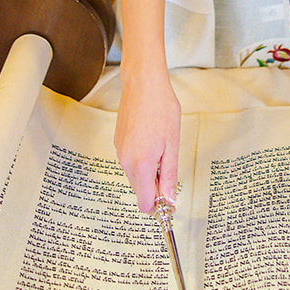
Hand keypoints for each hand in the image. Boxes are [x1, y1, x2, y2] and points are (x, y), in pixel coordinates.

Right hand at [114, 62, 180, 213]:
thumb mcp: (172, 144)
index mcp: (140, 164)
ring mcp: (119, 151)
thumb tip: (169, 200)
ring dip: (149, 169)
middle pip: (140, 189)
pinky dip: (142, 158)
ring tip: (161, 145)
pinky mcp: (118, 142)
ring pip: (135, 174)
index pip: (144, 203)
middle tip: (169, 162)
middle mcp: (125, 161)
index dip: (158, 206)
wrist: (143, 84)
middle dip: (155, 184)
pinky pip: (131, 160)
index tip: (170, 200)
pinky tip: (151, 138)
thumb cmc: (161, 109)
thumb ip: (169, 175)